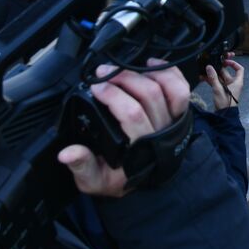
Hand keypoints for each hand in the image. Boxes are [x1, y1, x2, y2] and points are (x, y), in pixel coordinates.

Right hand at [58, 61, 190, 197]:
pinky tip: (150, 65)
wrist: (144, 183)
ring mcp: (174, 123)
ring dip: (144, 73)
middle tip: (103, 73)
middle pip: (149, 95)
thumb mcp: (95, 180)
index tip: (95, 86)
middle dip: (124, 78)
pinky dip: (168, 72)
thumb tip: (66, 153)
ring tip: (123, 69)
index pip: (132, 114)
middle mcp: (161, 135)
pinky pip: (181, 88)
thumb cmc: (119, 178)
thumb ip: (82, 166)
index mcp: (140, 150)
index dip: (113, 95)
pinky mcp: (180, 114)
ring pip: (167, 89)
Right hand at [203, 56, 244, 109]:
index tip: (225, 61)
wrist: (224, 115)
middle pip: (226, 73)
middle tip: (209, 66)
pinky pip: (216, 83)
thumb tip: (209, 67)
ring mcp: (227, 88)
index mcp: (237, 81)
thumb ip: (213, 77)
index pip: (239, 69)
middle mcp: (233, 83)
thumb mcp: (218, 89)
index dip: (233, 64)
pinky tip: (203, 79)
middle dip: (217, 69)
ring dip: (212, 75)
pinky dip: (211, 81)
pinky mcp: (222, 92)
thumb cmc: (225, 102)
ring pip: (220, 78)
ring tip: (204, 72)